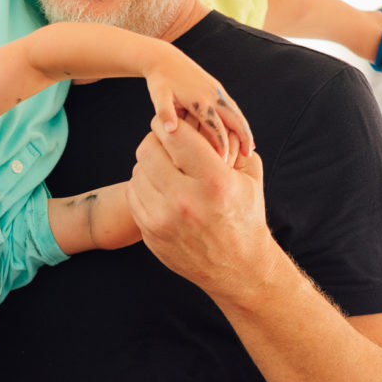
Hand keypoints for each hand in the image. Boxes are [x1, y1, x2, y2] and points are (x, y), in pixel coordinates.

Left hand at [124, 116, 276, 306]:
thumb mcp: (248, 176)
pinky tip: (160, 189)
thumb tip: (199, 114)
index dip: (169, 123)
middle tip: (166, 144)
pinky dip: (143, 186)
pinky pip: (133, 194)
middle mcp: (185, 201)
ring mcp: (163, 220)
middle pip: (147, 150)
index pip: (174, 135)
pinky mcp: (150, 233)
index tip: (171, 122)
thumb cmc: (244, 215)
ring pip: (137, 171)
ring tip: (167, 169)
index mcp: (213, 181)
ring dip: (149, 165)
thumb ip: (227, 142)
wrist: (236, 267)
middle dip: (156, 141)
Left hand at [143, 49, 253, 163]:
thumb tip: (170, 130)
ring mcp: (217, 90)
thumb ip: (163, 113)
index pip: (216, 127)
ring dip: (245, 130)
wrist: (164, 58)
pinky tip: (241, 131)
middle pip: (235, 119)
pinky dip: (240, 120)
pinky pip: (233, 107)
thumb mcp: (158, 97)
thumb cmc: (159, 81)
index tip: (223, 162)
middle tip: (248, 156)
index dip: (221, 145)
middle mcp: (213, 95)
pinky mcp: (216, 88)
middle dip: (243, 137)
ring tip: (250, 148)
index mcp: (200, 101)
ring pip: (237, 113)